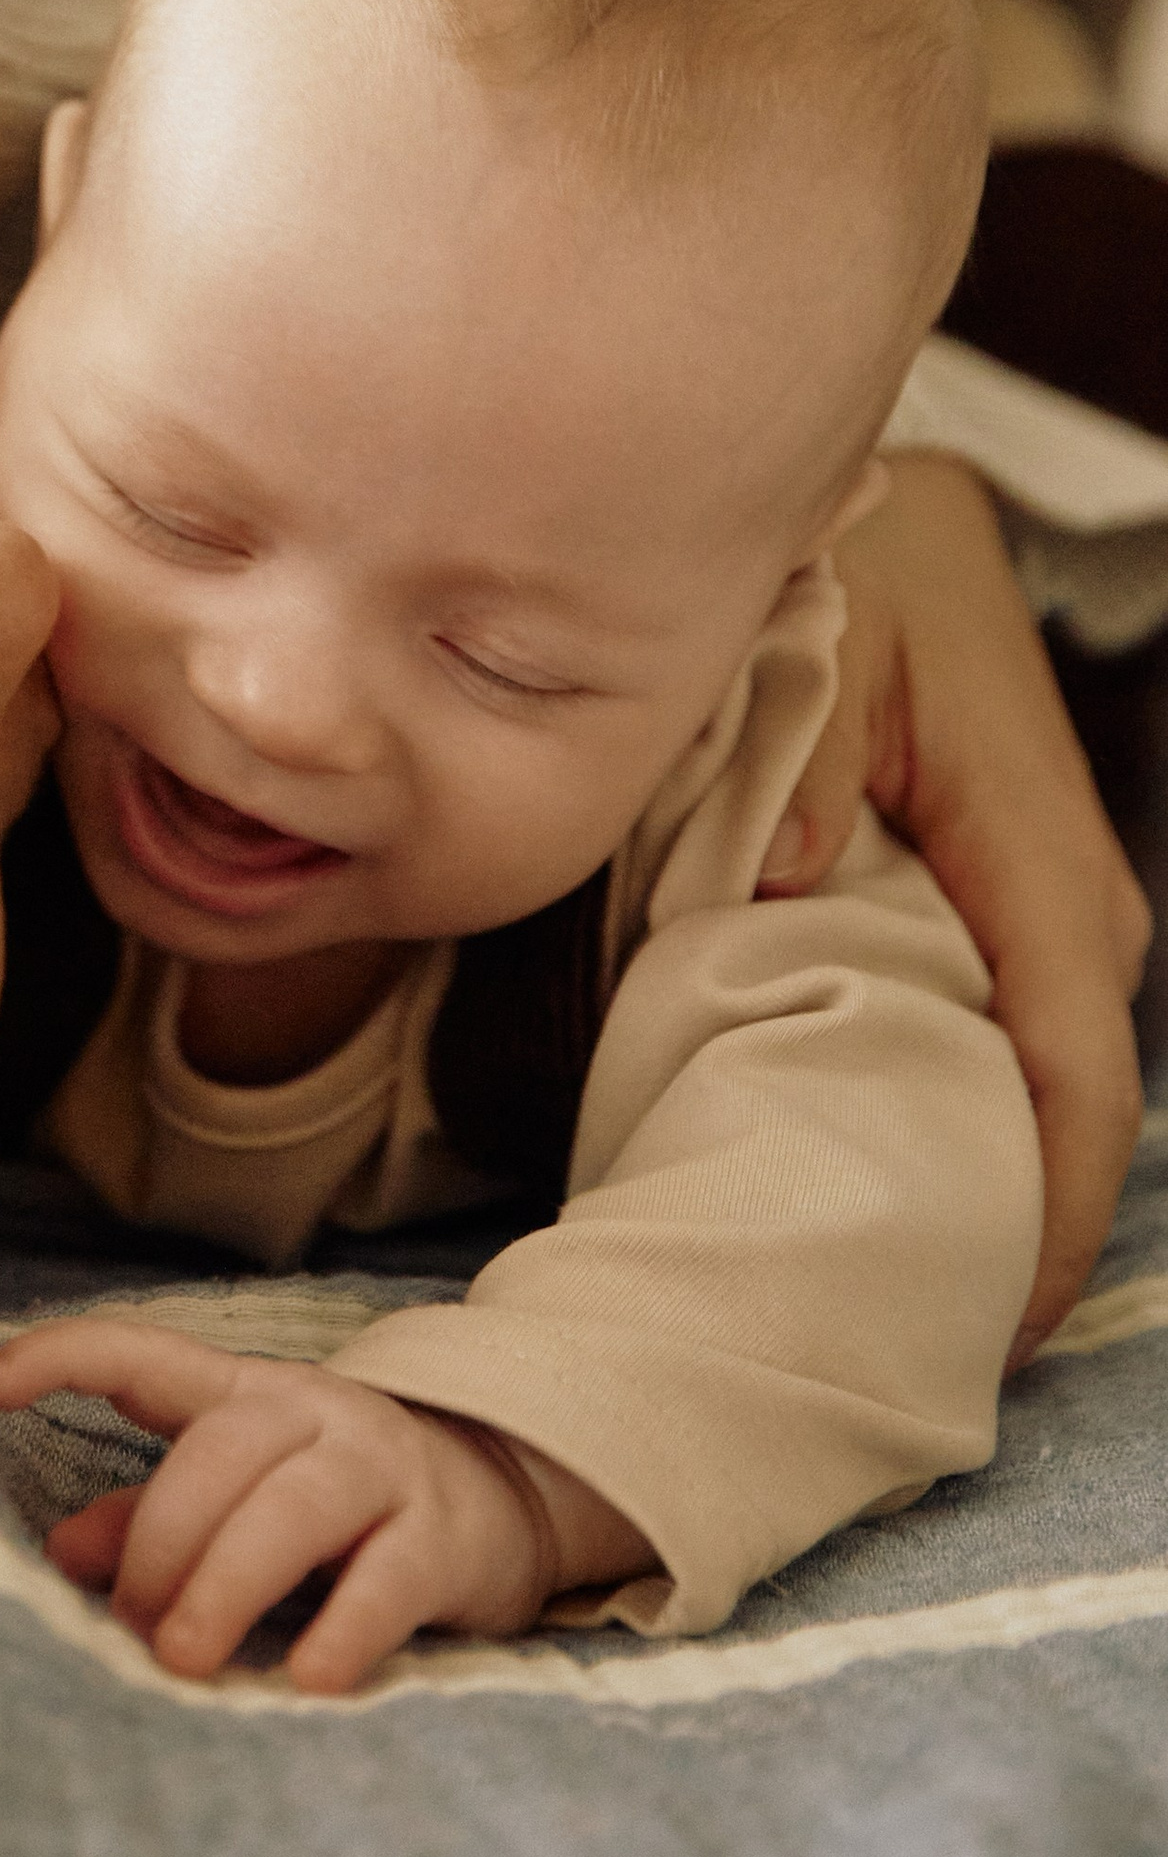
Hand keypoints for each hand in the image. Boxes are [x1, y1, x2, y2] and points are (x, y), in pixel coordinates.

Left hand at [0, 1318, 648, 1692]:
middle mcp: (310, 1412)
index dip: (64, 1356)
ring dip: (225, 1583)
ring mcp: (379, 1467)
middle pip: (217, 1452)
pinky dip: (338, 1633)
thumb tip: (59, 1551)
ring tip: (183, 1660)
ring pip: (291, 1507)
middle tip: (131, 1627)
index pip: (144, 1353)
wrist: (499, 1495)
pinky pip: (384, 1580)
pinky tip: (302, 1684)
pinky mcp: (438, 1538)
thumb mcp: (240, 1492)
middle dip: (160, 1541)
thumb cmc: (335, 1502)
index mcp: (244, 1393)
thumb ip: (150, 1516)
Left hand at [760, 450, 1148, 1361]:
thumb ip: (797, 763)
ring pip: (1032, 1079)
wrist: (885, 507)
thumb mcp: (816, 639)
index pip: (1074, 1077)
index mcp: (1034, 857)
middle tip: (900, 1348)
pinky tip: (879, 1173)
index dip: (1043, 1218)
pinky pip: (999, 1034)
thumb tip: (782, 882)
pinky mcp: (1001, 904)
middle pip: (1064, 1109)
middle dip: (1003, 1234)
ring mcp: (1043, 906)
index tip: (992, 1327)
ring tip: (886, 1294)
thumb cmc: (845, 570)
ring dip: (974, 1179)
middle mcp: (1066, 901)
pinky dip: (948, 1110)